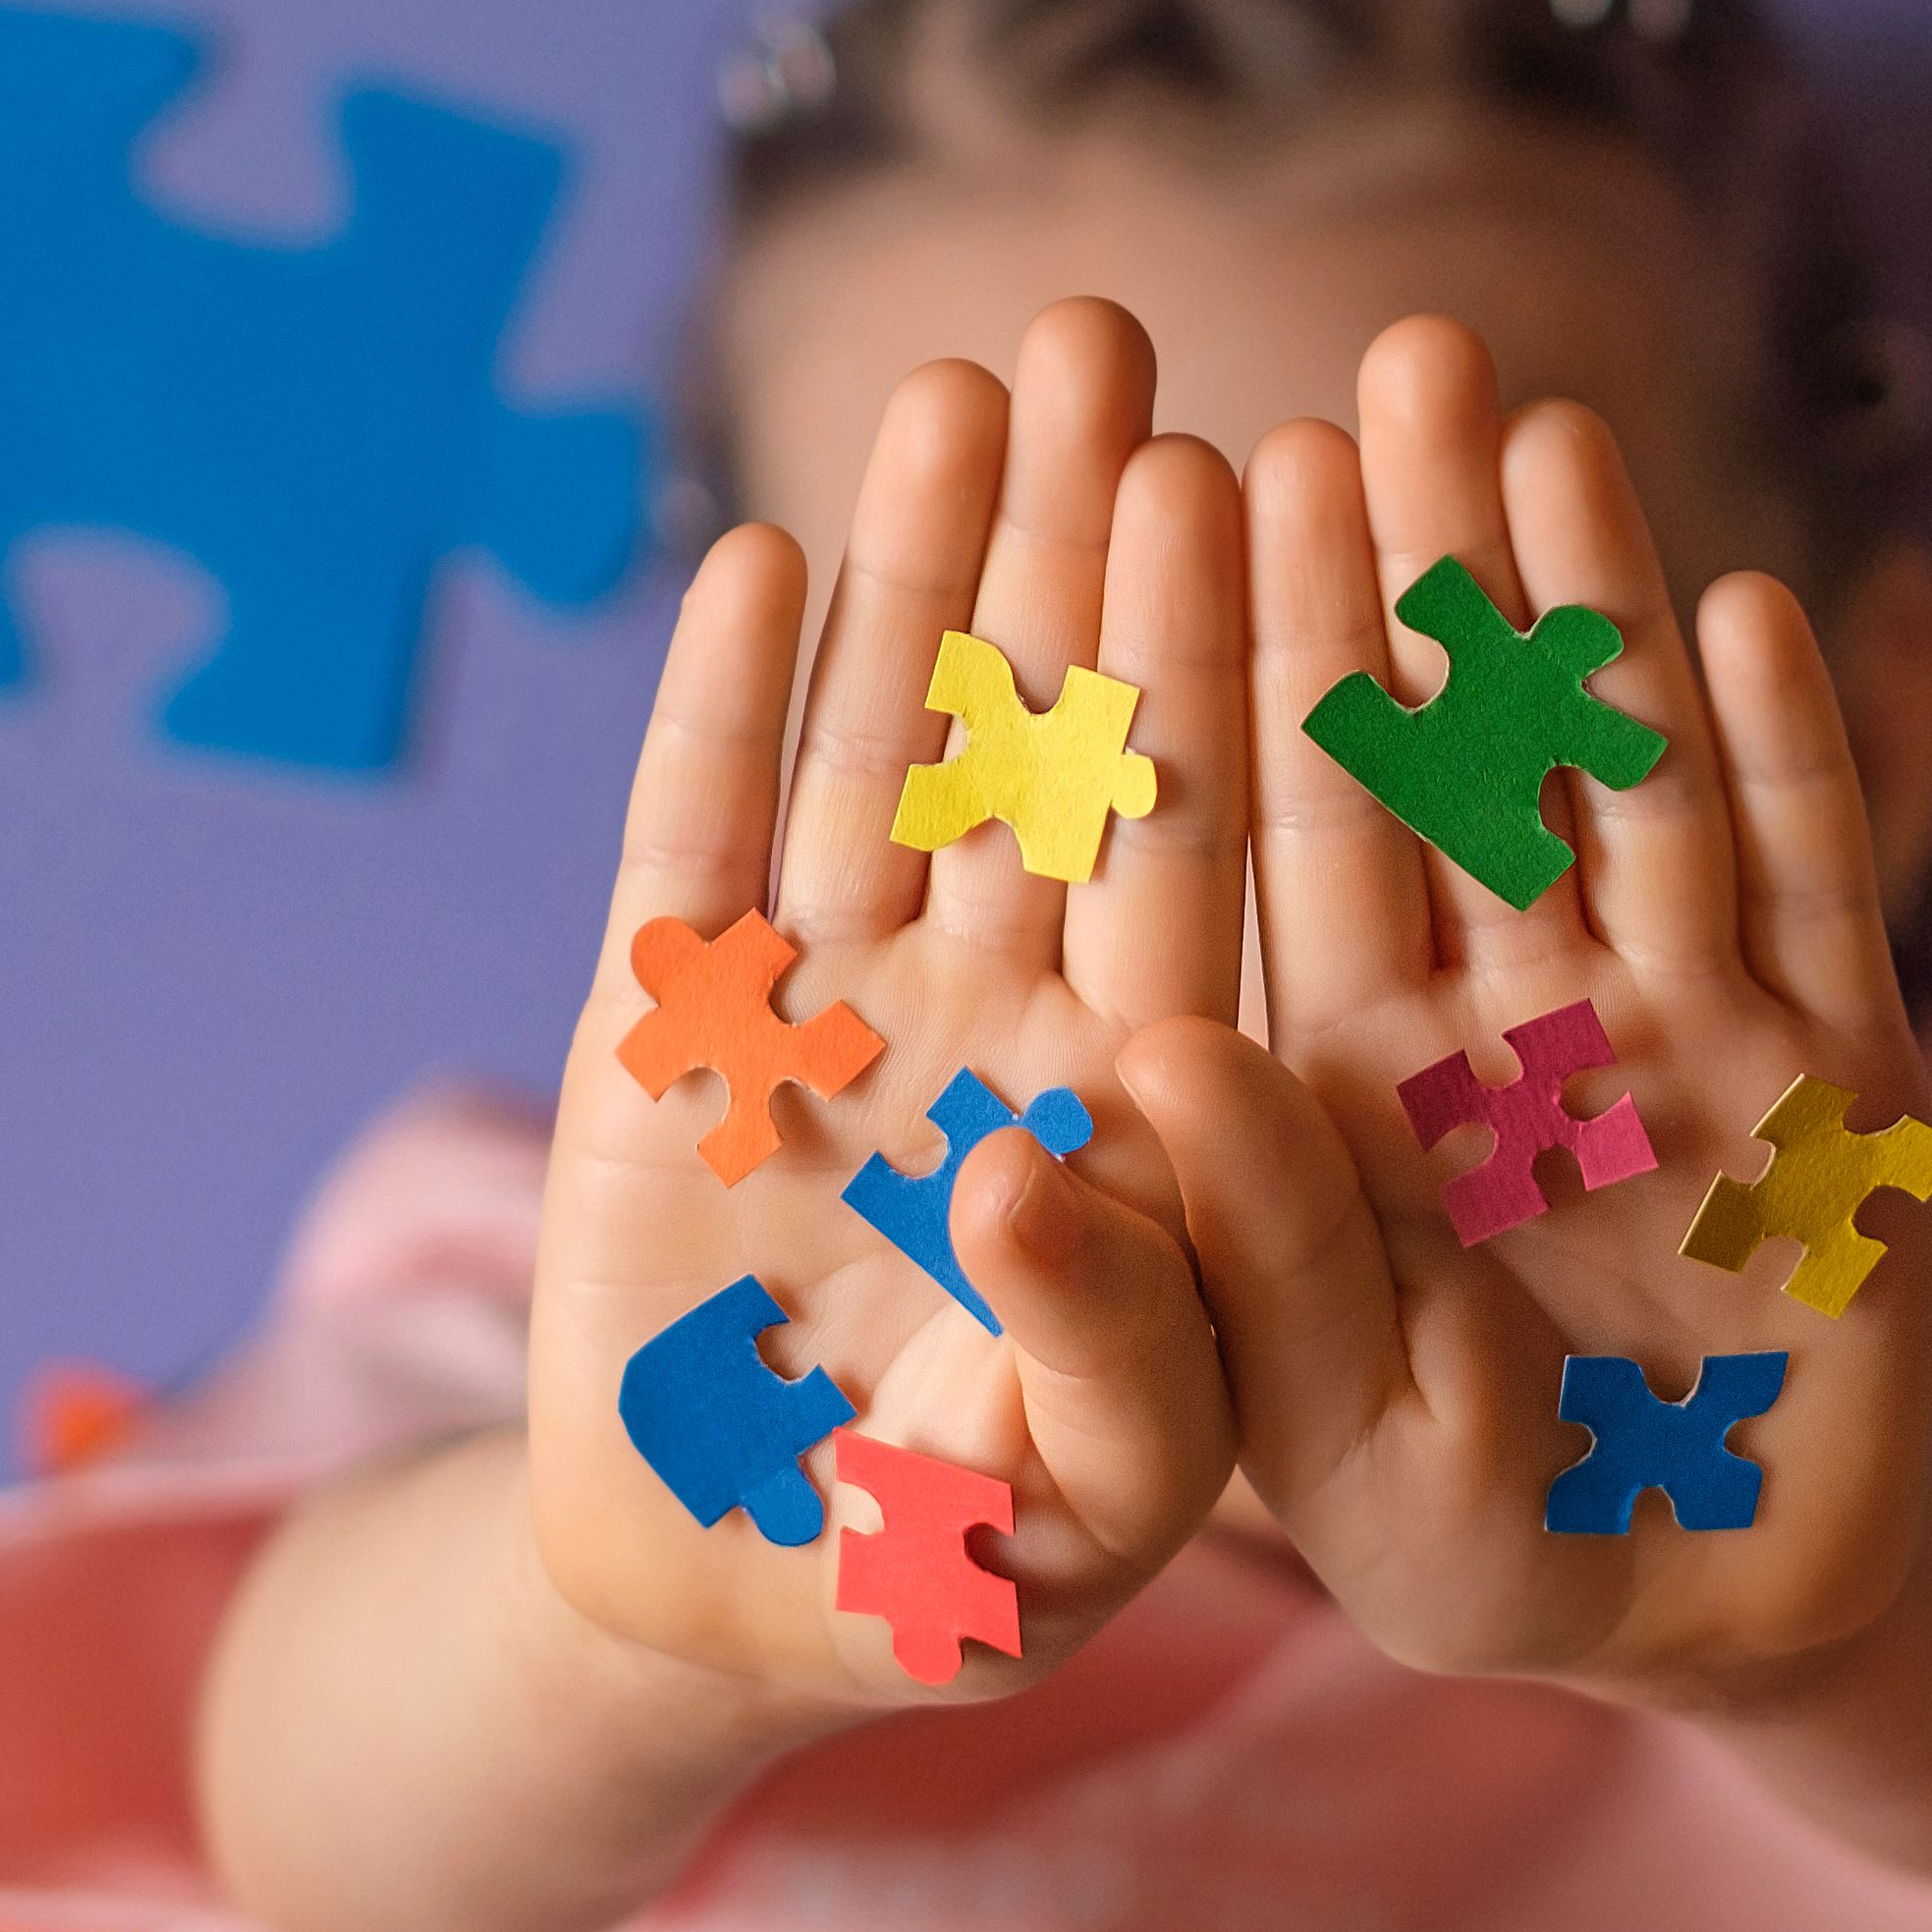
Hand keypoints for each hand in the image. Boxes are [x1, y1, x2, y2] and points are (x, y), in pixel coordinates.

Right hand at [522, 301, 1253, 1711]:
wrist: (736, 1605)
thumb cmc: (958, 1565)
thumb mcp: (1081, 1511)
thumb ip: (1122, 1355)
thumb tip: (1064, 1154)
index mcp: (1131, 1099)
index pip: (1198, 850)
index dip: (1230, 670)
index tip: (1273, 493)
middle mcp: (994, 1012)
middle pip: (1053, 738)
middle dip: (1087, 539)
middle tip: (1123, 327)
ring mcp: (825, 1003)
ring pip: (890, 746)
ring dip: (926, 566)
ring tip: (968, 373)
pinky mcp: (657, 1031)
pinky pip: (696, 842)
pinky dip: (719, 710)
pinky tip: (759, 555)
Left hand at [1131, 317, 1931, 1706]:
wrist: (1705, 1616)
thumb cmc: (1460, 1543)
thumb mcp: (1310, 1447)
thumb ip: (1228, 1265)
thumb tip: (1149, 1070)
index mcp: (1325, 1083)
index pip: (1274, 838)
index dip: (1249, 657)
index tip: (1207, 472)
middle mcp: (1491, 1022)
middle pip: (1443, 753)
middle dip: (1417, 559)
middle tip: (1390, 347)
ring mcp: (1670, 1032)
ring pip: (1615, 780)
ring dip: (1590, 605)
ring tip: (1546, 424)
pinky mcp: (1837, 1079)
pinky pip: (1803, 890)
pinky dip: (1783, 762)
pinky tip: (1749, 607)